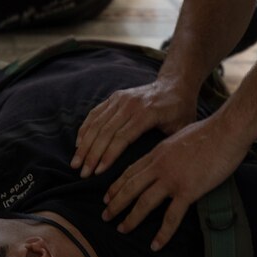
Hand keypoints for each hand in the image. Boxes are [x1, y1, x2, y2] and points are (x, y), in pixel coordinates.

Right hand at [72, 79, 197, 178]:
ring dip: (84, 145)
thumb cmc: (180, 110)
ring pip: (97, 124)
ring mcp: (121, 99)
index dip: (108, 155)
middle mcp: (131, 104)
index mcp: (147, 113)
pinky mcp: (115, 97)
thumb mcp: (180, 129)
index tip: (98, 172)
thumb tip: (154, 169)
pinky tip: (79, 144)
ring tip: (76, 163)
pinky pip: (95, 113)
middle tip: (83, 173)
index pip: (122, 137)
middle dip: (91, 154)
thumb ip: (167, 146)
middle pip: (105, 132)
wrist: (175, 83)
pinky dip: (85, 129)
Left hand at [102, 114, 250, 249]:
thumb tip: (170, 154)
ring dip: (131, 218)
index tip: (107, 197)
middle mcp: (160, 166)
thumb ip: (171, 148)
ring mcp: (172, 179)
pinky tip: (156, 245)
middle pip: (131, 187)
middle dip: (115, 203)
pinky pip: (171, 216)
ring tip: (122, 229)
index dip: (117, 186)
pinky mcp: (188, 190)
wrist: (226, 131)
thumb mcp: (181, 135)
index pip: (131, 171)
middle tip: (105, 217)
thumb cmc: (210, 131)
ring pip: (144, 202)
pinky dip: (163, 233)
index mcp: (158, 153)